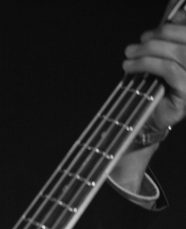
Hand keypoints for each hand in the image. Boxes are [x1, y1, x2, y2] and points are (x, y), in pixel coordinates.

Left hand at [122, 1, 185, 131]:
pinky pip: (169, 71)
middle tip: (133, 47)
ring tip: (128, 57)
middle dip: (155, 40)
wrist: (152, 120)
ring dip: (148, 52)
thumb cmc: (155, 92)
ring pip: (175, 55)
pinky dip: (149, 65)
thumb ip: (163, 47)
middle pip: (183, 42)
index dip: (170, 29)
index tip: (147, 35)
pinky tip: (132, 67)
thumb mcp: (159, 65)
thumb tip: (160, 27)